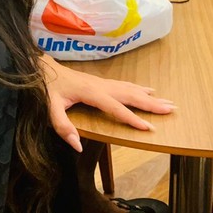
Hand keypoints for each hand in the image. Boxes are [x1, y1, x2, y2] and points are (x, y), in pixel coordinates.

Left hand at [38, 54, 174, 151]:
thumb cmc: (45, 87)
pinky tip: (148, 91)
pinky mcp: (100, 83)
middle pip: (131, 95)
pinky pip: (125, 86)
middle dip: (151, 104)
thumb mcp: (49, 108)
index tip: (149, 128)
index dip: (132, 119)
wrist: (41, 67)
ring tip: (167, 102)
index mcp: (91, 93)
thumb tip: (78, 145)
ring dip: (149, 96)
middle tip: (171, 109)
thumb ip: (63, 126)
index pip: (117, 108)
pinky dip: (140, 89)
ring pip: (130, 89)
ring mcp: (102, 83)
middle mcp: (101, 86)